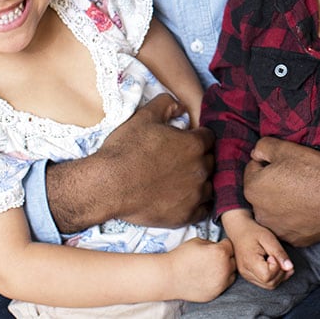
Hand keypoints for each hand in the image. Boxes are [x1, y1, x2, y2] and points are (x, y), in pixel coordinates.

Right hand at [46, 94, 213, 231]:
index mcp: (194, 144)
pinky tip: (184, 199)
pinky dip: (197, 204)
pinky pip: (203, 209)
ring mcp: (194, 194)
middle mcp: (199, 169)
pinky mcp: (186, 215)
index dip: (197, 137)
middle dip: (199, 158)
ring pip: (209, 185)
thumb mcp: (144, 117)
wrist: (108, 185)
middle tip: (181, 161)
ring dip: (200, 181)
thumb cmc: (125, 150)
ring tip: (182, 181)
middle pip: (211, 161)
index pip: (208, 137)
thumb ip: (166, 104)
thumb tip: (180, 105)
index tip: (186, 141)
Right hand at [168, 237, 236, 302]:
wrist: (169, 276)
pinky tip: (207, 277)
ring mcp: (221, 282)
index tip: (217, 246)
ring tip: (211, 268)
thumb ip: (212, 243)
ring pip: (231, 274)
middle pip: (233, 260)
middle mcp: (224, 268)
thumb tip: (218, 246)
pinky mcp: (216, 293)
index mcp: (220, 252)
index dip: (223, 244)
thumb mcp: (198, 241)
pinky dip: (219, 281)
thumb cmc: (181, 257)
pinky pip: (223, 285)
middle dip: (226, 257)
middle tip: (214, 257)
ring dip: (225, 270)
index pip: (230, 245)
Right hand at [221, 209, 293, 289]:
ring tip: (278, 261)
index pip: (268, 276)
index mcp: (249, 262)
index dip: (276, 267)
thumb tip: (290, 267)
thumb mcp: (269, 238)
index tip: (273, 255)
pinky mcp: (249, 276)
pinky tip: (275, 265)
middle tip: (279, 258)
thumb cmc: (254, 232)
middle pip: (269, 284)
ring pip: (268, 285)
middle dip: (281, 273)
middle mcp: (246, 272)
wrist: (239, 230)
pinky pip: (265, 283)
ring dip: (279, 276)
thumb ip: (279, 253)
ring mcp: (246, 275)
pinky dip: (273, 277)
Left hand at [242, 137, 319, 246]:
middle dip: (273, 183)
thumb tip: (256, 154)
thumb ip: (263, 147)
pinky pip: (290, 224)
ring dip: (283, 201)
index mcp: (253, 188)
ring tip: (304, 192)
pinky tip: (311, 206)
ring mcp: (277, 229)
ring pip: (275, 209)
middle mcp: (260, 213)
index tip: (286, 162)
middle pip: (262, 191)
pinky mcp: (294, 239)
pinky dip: (297, 216)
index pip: (253, 168)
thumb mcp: (285, 148)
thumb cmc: (314, 171)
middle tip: (296, 176)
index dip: (270, 162)